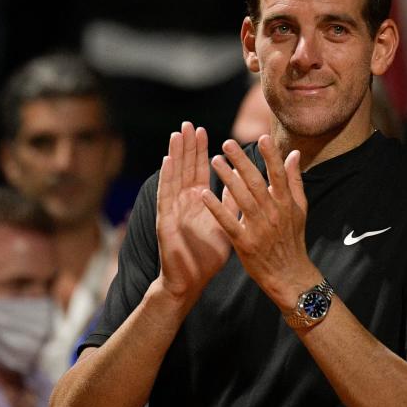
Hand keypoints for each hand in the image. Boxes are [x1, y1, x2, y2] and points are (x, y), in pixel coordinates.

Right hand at [156, 122, 232, 303]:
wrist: (190, 281)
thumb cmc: (206, 256)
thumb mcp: (224, 224)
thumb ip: (230, 202)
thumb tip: (241, 182)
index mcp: (197, 202)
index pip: (199, 171)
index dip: (200, 151)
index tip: (204, 130)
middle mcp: (183, 202)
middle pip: (185, 168)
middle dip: (187, 146)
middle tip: (189, 124)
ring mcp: (172, 210)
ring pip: (173, 177)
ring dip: (175, 155)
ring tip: (177, 135)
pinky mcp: (165, 221)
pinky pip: (165, 196)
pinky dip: (166, 178)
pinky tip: (167, 161)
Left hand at [202, 135, 316, 307]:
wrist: (289, 275)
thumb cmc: (293, 239)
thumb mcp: (299, 209)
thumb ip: (295, 181)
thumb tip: (294, 154)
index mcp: (286, 203)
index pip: (278, 175)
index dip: (271, 156)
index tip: (262, 137)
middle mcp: (274, 213)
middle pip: (257, 182)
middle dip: (242, 161)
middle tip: (227, 143)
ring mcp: (259, 228)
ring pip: (242, 199)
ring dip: (227, 178)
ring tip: (213, 160)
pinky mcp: (245, 243)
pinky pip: (228, 223)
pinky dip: (216, 208)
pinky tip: (204, 194)